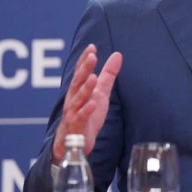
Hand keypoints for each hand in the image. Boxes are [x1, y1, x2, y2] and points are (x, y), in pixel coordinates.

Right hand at [52, 44, 122, 163]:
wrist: (75, 144)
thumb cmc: (87, 115)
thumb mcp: (101, 93)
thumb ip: (108, 75)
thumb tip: (117, 55)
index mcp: (79, 90)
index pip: (80, 72)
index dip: (85, 60)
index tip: (91, 48)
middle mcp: (73, 99)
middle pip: (78, 82)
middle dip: (84, 69)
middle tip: (92, 57)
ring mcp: (73, 113)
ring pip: (78, 99)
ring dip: (85, 88)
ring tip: (93, 77)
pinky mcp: (76, 127)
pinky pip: (81, 118)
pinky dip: (86, 110)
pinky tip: (93, 104)